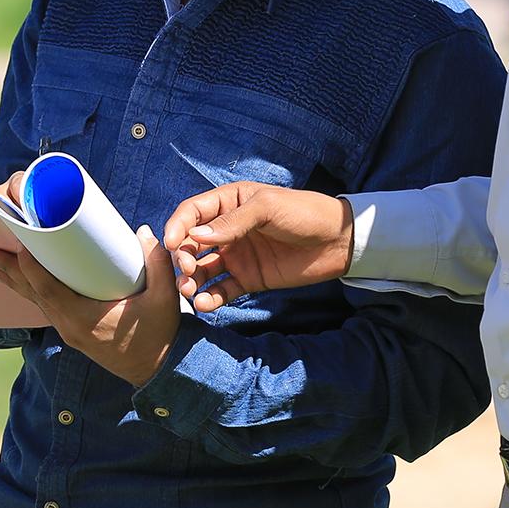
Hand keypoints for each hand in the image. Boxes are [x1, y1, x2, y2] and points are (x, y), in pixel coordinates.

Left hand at [0, 226, 181, 386]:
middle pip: (32, 294)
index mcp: (83, 318)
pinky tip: (23, 283)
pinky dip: (31, 292)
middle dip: (9, 271)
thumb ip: (157, 264)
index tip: (20, 243)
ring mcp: (69, 331)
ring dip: (15, 281)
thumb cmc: (159, 334)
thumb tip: (145, 232)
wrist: (159, 370)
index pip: (47, 290)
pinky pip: (45, 308)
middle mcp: (69, 326)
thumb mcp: (164, 299)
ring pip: (35, 301)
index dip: (30, 267)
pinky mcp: (73, 332)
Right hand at [160, 183, 353, 310]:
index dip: (177, 226)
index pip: (192, 213)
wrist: (338, 241)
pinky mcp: (249, 279)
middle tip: (186, 270)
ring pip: (202, 269)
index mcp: (229, 203)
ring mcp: (237, 255)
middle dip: (182, 257)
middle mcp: (227, 230)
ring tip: (189, 291)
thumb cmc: (303, 212)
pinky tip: (205, 304)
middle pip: (191, 243)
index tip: (170, 244)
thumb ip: (232, 221)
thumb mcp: (267, 207)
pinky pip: (222, 290)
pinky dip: (210, 298)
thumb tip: (196, 235)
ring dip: (190, 280)